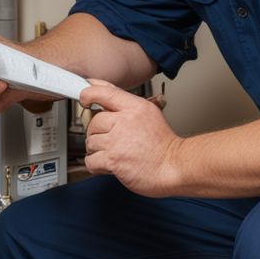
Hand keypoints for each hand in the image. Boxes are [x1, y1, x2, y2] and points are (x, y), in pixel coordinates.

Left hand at [81, 79, 184, 196]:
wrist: (175, 167)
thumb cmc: (163, 144)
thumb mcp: (149, 113)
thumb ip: (126, 104)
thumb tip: (105, 94)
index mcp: (134, 107)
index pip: (103, 92)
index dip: (88, 94)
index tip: (84, 99)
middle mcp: (124, 122)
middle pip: (93, 121)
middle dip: (96, 132)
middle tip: (107, 138)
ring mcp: (117, 142)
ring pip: (90, 141)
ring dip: (97, 149)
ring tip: (111, 152)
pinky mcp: (113, 160)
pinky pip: (91, 160)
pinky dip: (95, 164)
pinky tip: (106, 164)